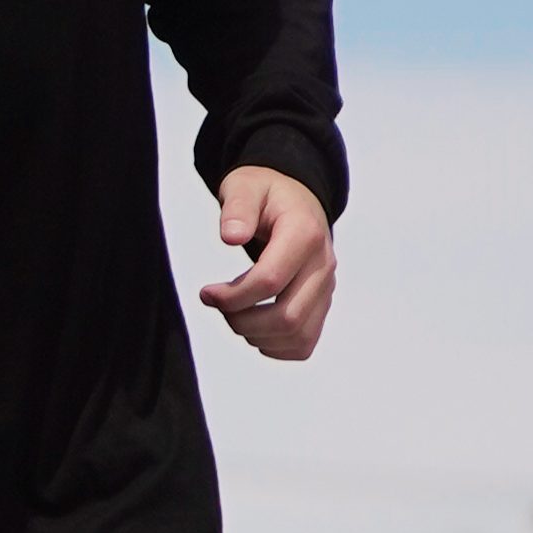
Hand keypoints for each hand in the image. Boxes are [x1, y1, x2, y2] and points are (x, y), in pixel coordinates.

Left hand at [200, 166, 333, 359]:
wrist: (295, 201)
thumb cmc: (267, 195)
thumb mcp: (245, 186)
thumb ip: (237, 207)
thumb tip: (231, 236)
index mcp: (304, 233)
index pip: (271, 281)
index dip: (233, 296)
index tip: (207, 293)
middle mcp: (323, 265)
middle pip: (287, 318)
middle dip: (243, 322)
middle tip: (219, 305)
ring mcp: (326, 288)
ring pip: (297, 336)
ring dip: (257, 336)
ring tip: (234, 314)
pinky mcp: (322, 305)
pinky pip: (303, 344)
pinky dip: (274, 346)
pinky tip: (253, 326)